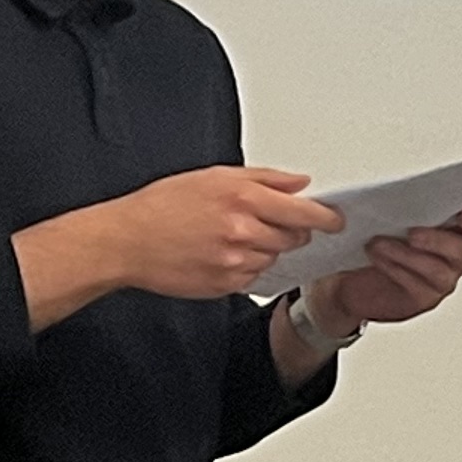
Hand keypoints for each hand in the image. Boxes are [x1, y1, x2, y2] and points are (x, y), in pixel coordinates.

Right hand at [111, 166, 344, 299]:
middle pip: (294, 238)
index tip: (335, 220)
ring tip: (230, 237)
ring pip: (273, 258)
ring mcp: (235, 261)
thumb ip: (264, 179)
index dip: (325, 218)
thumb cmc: (163, 206)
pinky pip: (254, 277)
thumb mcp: (214, 176)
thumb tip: (300, 183)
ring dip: (264, 250)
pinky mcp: (226, 285)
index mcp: (243, 198)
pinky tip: (220, 254)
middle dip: (289, 231)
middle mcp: (242, 231)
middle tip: (263, 222)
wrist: (127, 241)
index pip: (305, 212)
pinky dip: (246, 267)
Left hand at [307, 208, 461, 332]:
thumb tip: (365, 202)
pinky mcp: (424, 298)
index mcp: (453, 226)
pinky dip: (395, 269)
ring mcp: (441, 279)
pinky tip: (377, 257)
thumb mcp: (380, 213)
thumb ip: (385, 204)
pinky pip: (417, 286)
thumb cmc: (370, 239)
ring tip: (377, 243)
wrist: (351, 279)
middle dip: (436, 240)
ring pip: (437, 270)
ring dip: (406, 255)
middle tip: (412, 233)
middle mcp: (452, 255)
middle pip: (459, 249)